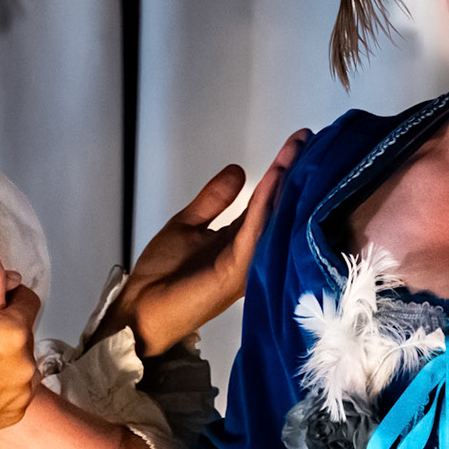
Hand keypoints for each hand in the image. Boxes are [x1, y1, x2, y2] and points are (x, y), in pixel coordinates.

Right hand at [0, 240, 37, 437]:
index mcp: (14, 329)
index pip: (26, 298)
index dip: (4, 298)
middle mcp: (27, 361)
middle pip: (23, 330)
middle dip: (3, 328)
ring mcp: (22, 391)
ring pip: (21, 360)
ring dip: (4, 357)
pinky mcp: (15, 413)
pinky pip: (16, 389)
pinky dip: (1, 384)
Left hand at [96, 129, 310, 355]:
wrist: (140, 309)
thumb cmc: (162, 276)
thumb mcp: (188, 225)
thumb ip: (214, 200)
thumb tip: (240, 171)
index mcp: (238, 242)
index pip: (265, 203)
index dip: (279, 174)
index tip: (296, 144)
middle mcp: (249, 252)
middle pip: (275, 208)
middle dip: (292, 173)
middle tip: (308, 139)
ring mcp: (247, 263)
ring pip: (270, 217)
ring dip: (284, 183)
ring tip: (297, 152)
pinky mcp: (236, 271)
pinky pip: (254, 231)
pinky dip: (265, 204)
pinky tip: (275, 179)